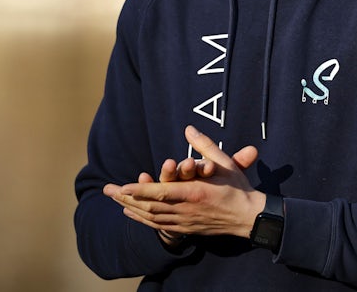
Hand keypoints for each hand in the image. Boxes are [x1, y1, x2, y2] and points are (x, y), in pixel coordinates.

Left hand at [103, 125, 264, 238]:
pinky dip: (143, 219)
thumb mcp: (224, 163)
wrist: (249, 217)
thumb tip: (188, 129)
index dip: (140, 191)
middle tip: (107, 190)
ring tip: (114, 200)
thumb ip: (204, 145)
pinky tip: (131, 213)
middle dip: (126, 198)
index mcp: (194, 193)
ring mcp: (185, 222)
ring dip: (131, 209)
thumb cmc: (237, 188)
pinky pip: (159, 226)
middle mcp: (186, 210)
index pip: (161, 193)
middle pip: (150, 206)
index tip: (123, 186)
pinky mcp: (186, 229)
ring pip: (151, 217)